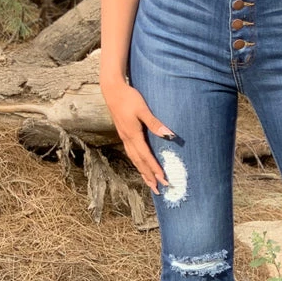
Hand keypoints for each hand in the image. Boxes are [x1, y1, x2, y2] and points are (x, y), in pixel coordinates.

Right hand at [100, 79, 173, 194]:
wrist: (112, 90)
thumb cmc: (129, 98)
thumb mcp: (143, 109)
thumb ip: (155, 123)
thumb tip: (169, 135)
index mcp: (133, 135)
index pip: (146, 156)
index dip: (155, 169)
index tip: (163, 180)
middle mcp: (127, 139)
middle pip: (139, 163)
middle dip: (149, 177)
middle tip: (158, 190)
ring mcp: (124, 137)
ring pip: (134, 160)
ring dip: (143, 172)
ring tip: (150, 183)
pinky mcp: (124, 134)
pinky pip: (131, 154)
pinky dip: (138, 163)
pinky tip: (141, 166)